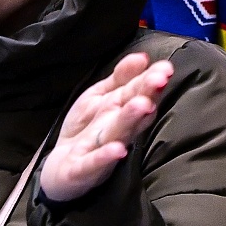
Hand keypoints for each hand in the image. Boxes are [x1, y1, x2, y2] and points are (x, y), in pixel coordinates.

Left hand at [38, 52, 173, 203]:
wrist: (61, 167)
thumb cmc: (86, 129)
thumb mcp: (100, 96)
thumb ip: (121, 77)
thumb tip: (143, 57)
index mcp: (121, 110)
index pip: (139, 93)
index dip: (151, 80)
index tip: (165, 68)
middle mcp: (117, 130)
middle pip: (133, 111)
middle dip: (146, 95)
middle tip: (160, 79)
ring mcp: (102, 150)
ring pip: (119, 133)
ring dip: (130, 119)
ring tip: (142, 104)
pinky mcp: (85, 169)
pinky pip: (95, 162)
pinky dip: (105, 157)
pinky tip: (117, 149)